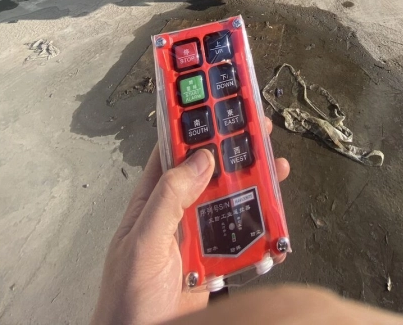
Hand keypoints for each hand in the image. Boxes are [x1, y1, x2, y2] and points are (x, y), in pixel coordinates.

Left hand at [90, 118, 289, 324]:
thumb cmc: (126, 303)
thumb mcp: (143, 243)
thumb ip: (168, 199)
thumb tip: (200, 158)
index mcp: (153, 199)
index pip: (175, 149)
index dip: (195, 122)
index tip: (216, 99)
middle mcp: (178, 212)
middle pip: (212, 170)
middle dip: (235, 147)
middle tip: (258, 126)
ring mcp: (198, 237)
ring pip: (232, 200)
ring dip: (255, 185)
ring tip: (275, 168)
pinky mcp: (217, 262)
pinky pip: (245, 239)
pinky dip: (264, 230)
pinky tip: (276, 223)